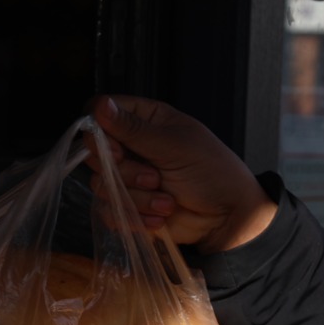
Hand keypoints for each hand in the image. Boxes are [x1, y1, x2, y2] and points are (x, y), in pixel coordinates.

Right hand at [94, 95, 275, 251]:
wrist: (228, 216)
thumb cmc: (212, 172)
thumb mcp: (175, 146)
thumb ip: (133, 130)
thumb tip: (100, 106)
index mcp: (145, 120)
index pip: (101, 112)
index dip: (98, 129)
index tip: (117, 149)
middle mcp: (132, 146)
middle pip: (95, 152)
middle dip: (123, 171)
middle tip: (154, 177)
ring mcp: (129, 177)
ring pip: (102, 185)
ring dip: (136, 198)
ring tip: (167, 202)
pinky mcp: (128, 207)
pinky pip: (110, 212)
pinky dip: (135, 218)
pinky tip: (161, 218)